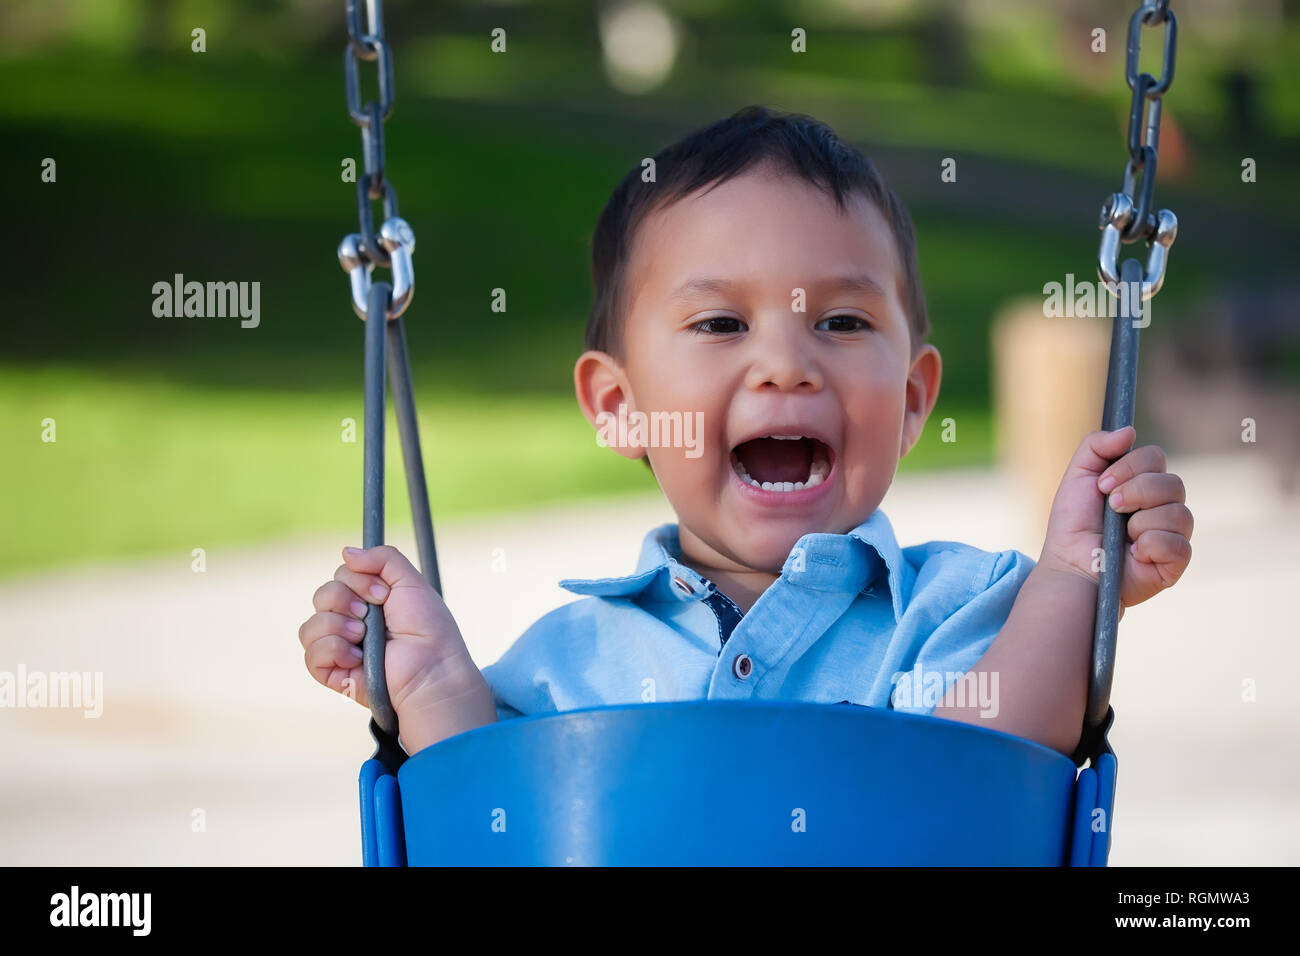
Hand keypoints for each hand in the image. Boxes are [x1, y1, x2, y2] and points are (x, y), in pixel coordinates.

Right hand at [298, 545, 485, 713]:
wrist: (431, 668)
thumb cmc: (427, 627)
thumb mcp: (410, 581)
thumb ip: (383, 558)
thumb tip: (346, 551)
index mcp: (368, 600)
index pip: (341, 576)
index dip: (358, 580)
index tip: (384, 594)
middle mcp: (351, 621)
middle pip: (321, 596)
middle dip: (345, 600)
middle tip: (370, 615)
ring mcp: (341, 648)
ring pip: (310, 626)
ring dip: (338, 626)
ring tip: (363, 637)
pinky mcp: (334, 673)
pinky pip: (311, 654)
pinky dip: (333, 651)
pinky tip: (356, 658)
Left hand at [1039, 426, 1192, 607]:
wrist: (1069, 565)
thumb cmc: (1074, 524)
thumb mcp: (1078, 477)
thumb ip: (1097, 446)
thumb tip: (1130, 430)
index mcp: (1145, 484)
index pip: (1156, 457)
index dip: (1130, 468)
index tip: (1102, 485)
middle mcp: (1164, 506)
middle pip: (1173, 483)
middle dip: (1136, 493)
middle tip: (1111, 507)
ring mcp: (1172, 534)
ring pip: (1178, 512)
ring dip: (1140, 522)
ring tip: (1121, 535)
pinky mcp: (1175, 562)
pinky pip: (1179, 545)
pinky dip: (1152, 545)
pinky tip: (1135, 554)